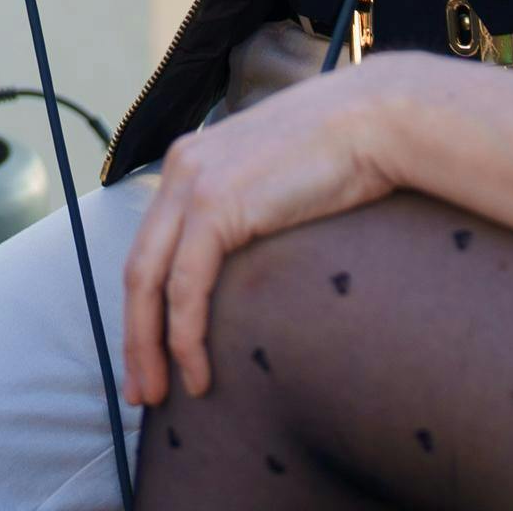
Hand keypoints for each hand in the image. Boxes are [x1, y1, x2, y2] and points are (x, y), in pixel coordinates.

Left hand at [120, 55, 431, 405]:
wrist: (377, 118)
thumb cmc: (349, 149)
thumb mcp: (280, 177)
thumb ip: (254, 208)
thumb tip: (257, 253)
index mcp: (191, 162)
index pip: (152, 246)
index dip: (145, 305)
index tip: (151, 353)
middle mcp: (180, 170)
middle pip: (138, 269)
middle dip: (135, 337)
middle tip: (142, 391)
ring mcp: (193, 185)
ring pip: (149, 284)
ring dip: (151, 347)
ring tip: (163, 393)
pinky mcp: (216, 206)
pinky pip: (185, 287)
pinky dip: (185, 336)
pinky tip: (197, 372)